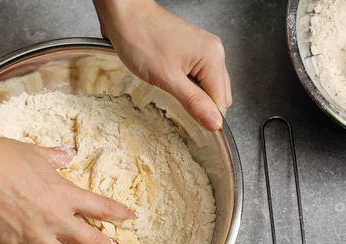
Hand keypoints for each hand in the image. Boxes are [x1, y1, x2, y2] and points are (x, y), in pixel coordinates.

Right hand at [0, 131, 134, 243]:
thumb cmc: (0, 155)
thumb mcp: (33, 153)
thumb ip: (54, 158)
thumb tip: (68, 154)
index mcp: (63, 192)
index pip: (100, 207)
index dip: (119, 214)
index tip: (131, 218)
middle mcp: (53, 217)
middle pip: (90, 240)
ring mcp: (32, 234)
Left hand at [94, 0, 231, 130]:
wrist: (124, 15)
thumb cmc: (142, 40)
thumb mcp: (167, 78)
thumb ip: (194, 102)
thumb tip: (215, 123)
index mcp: (213, 57)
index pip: (222, 100)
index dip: (208, 116)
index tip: (190, 126)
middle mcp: (213, 52)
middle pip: (217, 94)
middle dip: (201, 106)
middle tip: (177, 109)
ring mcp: (201, 50)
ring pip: (205, 86)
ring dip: (192, 96)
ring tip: (170, 93)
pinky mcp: (189, 51)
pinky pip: (195, 76)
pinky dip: (185, 86)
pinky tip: (169, 84)